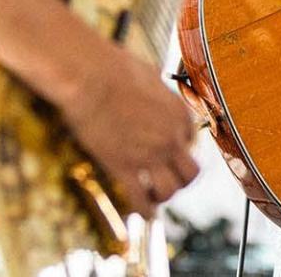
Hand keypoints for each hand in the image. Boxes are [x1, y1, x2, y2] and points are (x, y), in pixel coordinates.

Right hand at [59, 46, 199, 218]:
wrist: (90, 76)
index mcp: (178, 113)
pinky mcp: (124, 167)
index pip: (190, 140)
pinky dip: (144, 210)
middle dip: (181, 179)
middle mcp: (170, 137)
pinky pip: (140, 199)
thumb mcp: (147, 74)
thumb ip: (155, 89)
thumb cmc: (113, 68)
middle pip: (190, 172)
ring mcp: (149, 155)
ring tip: (153, 195)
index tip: (166, 151)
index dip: (178, 147)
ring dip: (163, 196)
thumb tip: (151, 87)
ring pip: (170, 190)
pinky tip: (141, 213)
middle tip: (168, 179)